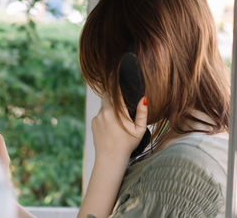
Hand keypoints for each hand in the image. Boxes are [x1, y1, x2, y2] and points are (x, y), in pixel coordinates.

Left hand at [78, 94, 147, 217]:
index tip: (117, 77)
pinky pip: (99, 115)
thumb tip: (143, 98)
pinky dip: (104, 117)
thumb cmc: (127, 145)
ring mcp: (97, 117)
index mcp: (117, 112)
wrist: (110, 159)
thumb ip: (142, 114)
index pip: (115, 92)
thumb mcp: (139, 130)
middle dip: (112, 96)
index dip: (116, 85)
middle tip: (119, 101)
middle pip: (106, 95)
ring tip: (117, 121)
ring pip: (103, 106)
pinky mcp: (93, 123)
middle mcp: (105, 112)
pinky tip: (110, 127)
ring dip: (109, 109)